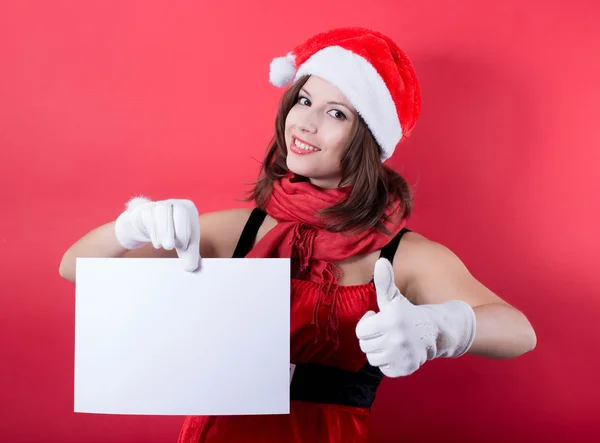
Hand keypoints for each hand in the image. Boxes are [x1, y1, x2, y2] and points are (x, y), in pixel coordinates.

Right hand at [114, 196, 200, 271]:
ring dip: (163, 231)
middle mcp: (175, 204)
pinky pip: (148, 216)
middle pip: (179, 211)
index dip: (187, 232)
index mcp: (188, 209)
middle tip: (170, 247)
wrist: (148, 226)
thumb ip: (190, 255)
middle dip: (176, 229)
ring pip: (162, 212)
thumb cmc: (171, 234)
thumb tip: (191, 268)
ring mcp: (160, 204)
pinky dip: (153, 231)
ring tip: (163, 246)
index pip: (190, 217)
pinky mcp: (145, 210)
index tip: (183, 248)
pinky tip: (156, 243)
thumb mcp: (183, 245)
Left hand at [355, 258, 475, 376]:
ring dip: (380, 350)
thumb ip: (385, 281)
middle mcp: (397, 338)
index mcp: (391, 319)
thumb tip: (381, 262)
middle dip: (373, 338)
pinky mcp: (405, 368)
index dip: (367, 325)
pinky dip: (389, 362)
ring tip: (392, 341)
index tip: (378, 319)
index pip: (360, 331)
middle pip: (365, 346)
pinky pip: (384, 369)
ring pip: (373, 358)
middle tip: (386, 331)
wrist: (434, 331)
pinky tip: (398, 353)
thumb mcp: (394, 297)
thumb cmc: (407, 312)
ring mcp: (402, 355)